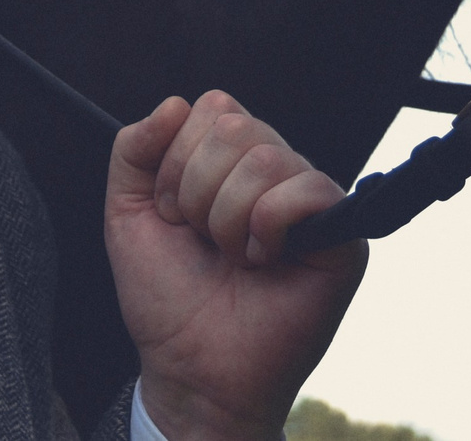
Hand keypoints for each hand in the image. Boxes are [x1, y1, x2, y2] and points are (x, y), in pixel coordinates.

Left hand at [105, 91, 366, 440]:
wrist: (191, 368)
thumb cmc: (167, 298)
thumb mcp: (128, 215)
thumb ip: (133, 150)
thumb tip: (173, 103)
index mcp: (230, 161)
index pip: (213, 106)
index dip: (178, 161)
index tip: (173, 215)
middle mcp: (275, 172)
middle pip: (235, 125)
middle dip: (197, 191)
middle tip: (204, 241)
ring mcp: (310, 201)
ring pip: (265, 157)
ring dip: (228, 218)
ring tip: (235, 257)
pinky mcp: (342, 234)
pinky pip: (308, 190)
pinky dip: (268, 226)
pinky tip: (265, 261)